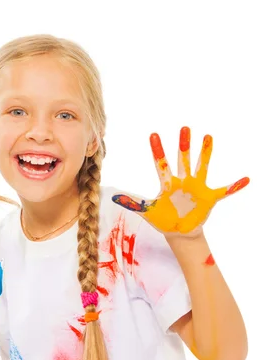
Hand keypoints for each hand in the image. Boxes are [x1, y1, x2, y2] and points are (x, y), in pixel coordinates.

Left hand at [111, 126, 249, 237]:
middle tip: (184, 128)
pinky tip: (246, 179)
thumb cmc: (163, 219)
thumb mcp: (148, 211)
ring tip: (208, 137)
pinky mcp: (209, 197)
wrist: (179, 232)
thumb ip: (133, 203)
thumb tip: (113, 196)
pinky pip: (224, 191)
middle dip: (183, 144)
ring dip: (205, 153)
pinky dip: (235, 186)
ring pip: (201, 166)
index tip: (153, 134)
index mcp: (167, 183)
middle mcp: (183, 180)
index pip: (161, 164)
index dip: (157, 150)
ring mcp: (197, 187)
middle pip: (182, 159)